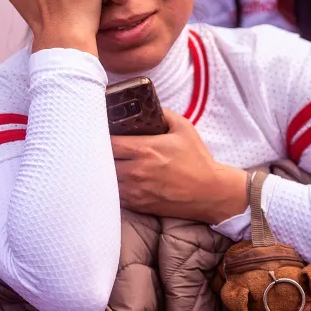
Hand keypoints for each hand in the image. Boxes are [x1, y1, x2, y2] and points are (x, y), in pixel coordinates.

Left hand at [111, 108, 247, 223]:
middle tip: (102, 146)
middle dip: (100, 153)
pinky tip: (120, 178)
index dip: (101, 136)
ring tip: (109, 162)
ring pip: (105, 178)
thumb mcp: (184, 128)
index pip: (109, 142)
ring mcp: (135, 190)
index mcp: (146, 149)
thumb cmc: (197, 160)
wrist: (209, 192)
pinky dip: (113, 185)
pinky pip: (114, 193)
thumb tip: (146, 106)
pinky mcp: (137, 204)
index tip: (103, 132)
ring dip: (105, 170)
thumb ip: (162, 114)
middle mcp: (137, 170)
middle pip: (102, 161)